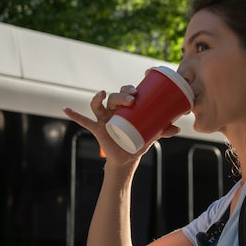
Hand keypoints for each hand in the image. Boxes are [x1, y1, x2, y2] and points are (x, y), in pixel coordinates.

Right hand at [63, 87, 179, 166]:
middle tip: (131, 99)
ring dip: (99, 98)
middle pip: (114, 97)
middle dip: (120, 94)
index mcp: (126, 107)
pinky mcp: (97, 129)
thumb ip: (164, 129)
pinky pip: (83, 121)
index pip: (125, 92)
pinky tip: (66, 109)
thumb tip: (179, 128)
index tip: (136, 89)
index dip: (128, 88)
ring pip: (99, 104)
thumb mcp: (152, 134)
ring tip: (103, 94)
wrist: (128, 157)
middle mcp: (113, 110)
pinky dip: (74, 115)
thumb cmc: (139, 140)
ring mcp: (104, 118)